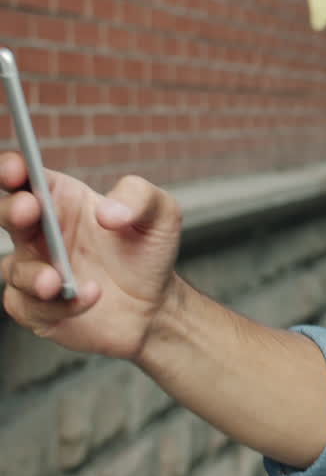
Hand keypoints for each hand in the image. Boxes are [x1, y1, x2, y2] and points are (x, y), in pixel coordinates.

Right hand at [0, 153, 182, 360]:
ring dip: (34, 274)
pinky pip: (30, 305)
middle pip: (5, 213)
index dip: (12, 169)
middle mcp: (40, 232)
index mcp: (61, 200)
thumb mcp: (161, 215)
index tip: (19, 169)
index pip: (24, 177)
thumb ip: (140, 198)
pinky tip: (89, 297)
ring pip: (13, 268)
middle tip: (29, 210)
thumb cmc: (149, 254)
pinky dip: (58, 305)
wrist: (155, 306)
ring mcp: (34, 269)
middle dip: (10, 210)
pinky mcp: (36, 306)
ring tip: (57, 281)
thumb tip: (108, 213)